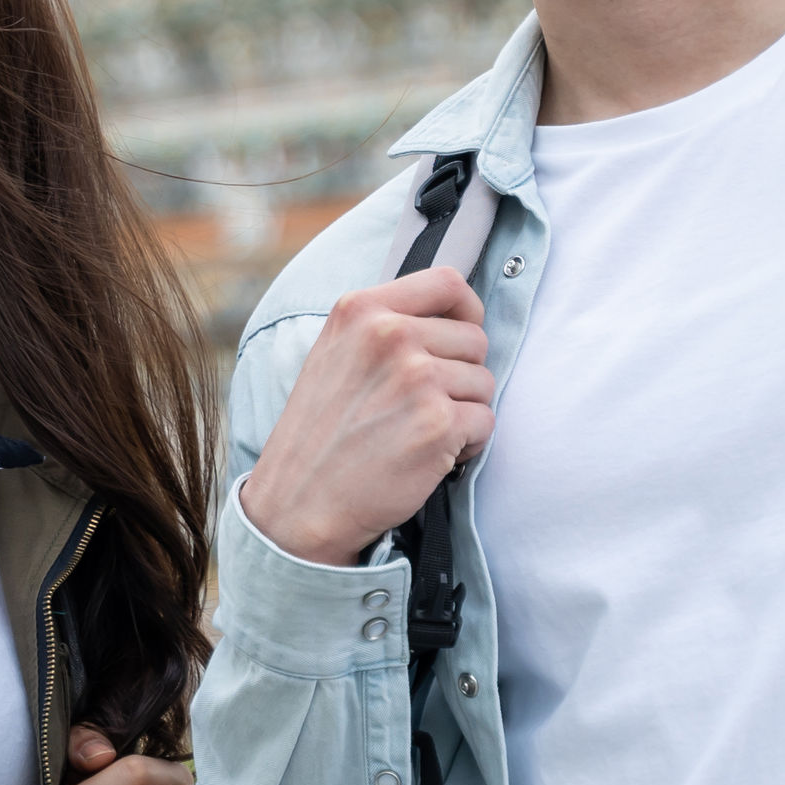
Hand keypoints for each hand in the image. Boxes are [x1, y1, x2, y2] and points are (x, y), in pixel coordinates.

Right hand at [240, 268, 493, 565]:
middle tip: (420, 406)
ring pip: (484, 383)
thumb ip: (385, 325)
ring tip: (418, 432)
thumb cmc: (320, 433)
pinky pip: (485, 423)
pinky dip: (467, 445)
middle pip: (475, 339)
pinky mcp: (438, 423)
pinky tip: (428, 456)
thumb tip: (454, 315)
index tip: (457, 339)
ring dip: (463, 412)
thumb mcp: (335, 353)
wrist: (299, 502)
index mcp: (360, 310)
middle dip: (461, 375)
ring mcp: (416, 377)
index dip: (465, 313)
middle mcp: (389, 335)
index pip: (448, 282)